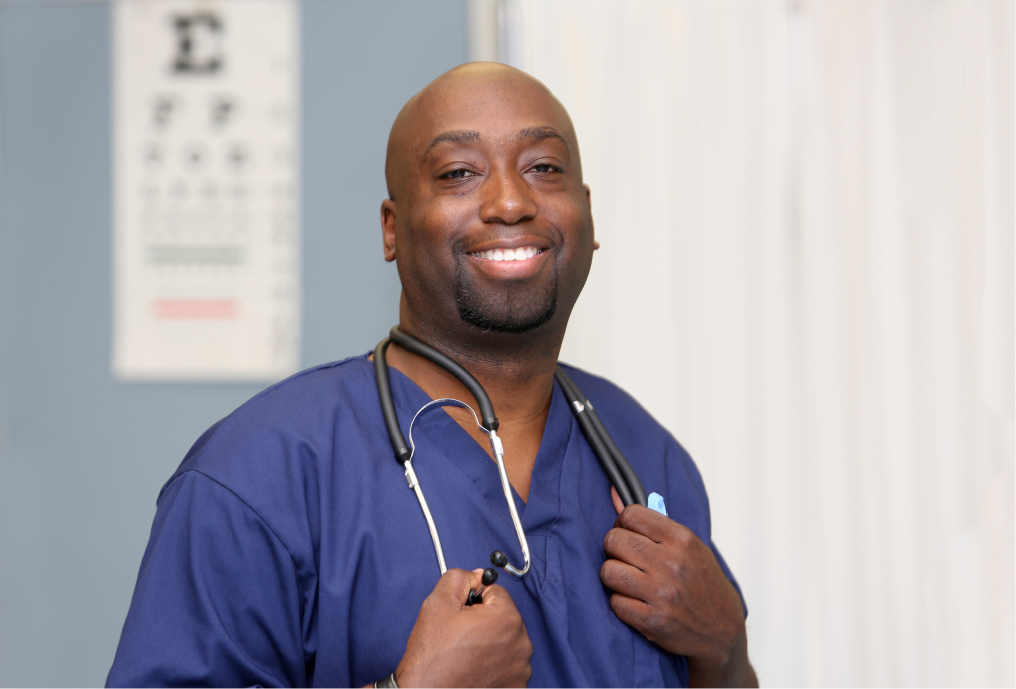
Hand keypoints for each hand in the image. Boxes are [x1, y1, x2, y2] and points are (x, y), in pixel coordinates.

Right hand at [395, 568, 532, 688]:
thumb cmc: (432, 657)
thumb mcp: (438, 603)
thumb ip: (459, 578)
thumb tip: (476, 575)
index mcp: (507, 619)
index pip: (496, 593)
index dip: (475, 601)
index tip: (462, 616)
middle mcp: (521, 644)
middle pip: (504, 617)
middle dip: (485, 622)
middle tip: (461, 637)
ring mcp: (521, 669)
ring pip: (506, 641)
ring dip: (491, 643)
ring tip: (467, 655)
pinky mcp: (516, 687)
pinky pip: (508, 664)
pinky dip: (494, 664)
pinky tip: (475, 669)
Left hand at [601, 488, 755, 687]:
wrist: (722, 630)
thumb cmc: (702, 582)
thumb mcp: (687, 545)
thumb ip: (650, 521)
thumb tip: (612, 493)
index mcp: (682, 539)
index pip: (630, 514)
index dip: (623, 524)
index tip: (630, 534)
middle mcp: (671, 563)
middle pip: (614, 540)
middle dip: (615, 549)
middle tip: (626, 559)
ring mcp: (662, 593)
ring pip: (608, 571)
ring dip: (614, 577)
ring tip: (629, 581)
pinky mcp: (653, 620)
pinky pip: (615, 602)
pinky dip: (621, 602)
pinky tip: (635, 602)